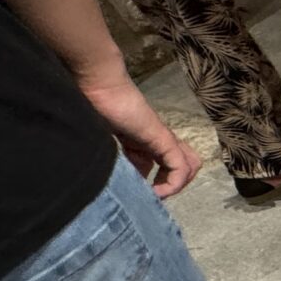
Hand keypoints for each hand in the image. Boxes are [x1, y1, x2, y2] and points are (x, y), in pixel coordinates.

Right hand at [75, 61, 198, 196]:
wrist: (97, 85)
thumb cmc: (92, 109)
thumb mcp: (100, 143)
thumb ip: (108, 160)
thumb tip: (102, 182)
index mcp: (144, 143)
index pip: (165, 168)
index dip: (158, 186)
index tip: (138, 195)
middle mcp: (158, 141)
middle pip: (183, 167)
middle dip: (170, 186)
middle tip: (150, 194)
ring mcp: (163, 138)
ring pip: (188, 166)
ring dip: (175, 186)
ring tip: (154, 193)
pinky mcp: (162, 137)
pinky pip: (180, 166)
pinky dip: (172, 184)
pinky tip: (155, 191)